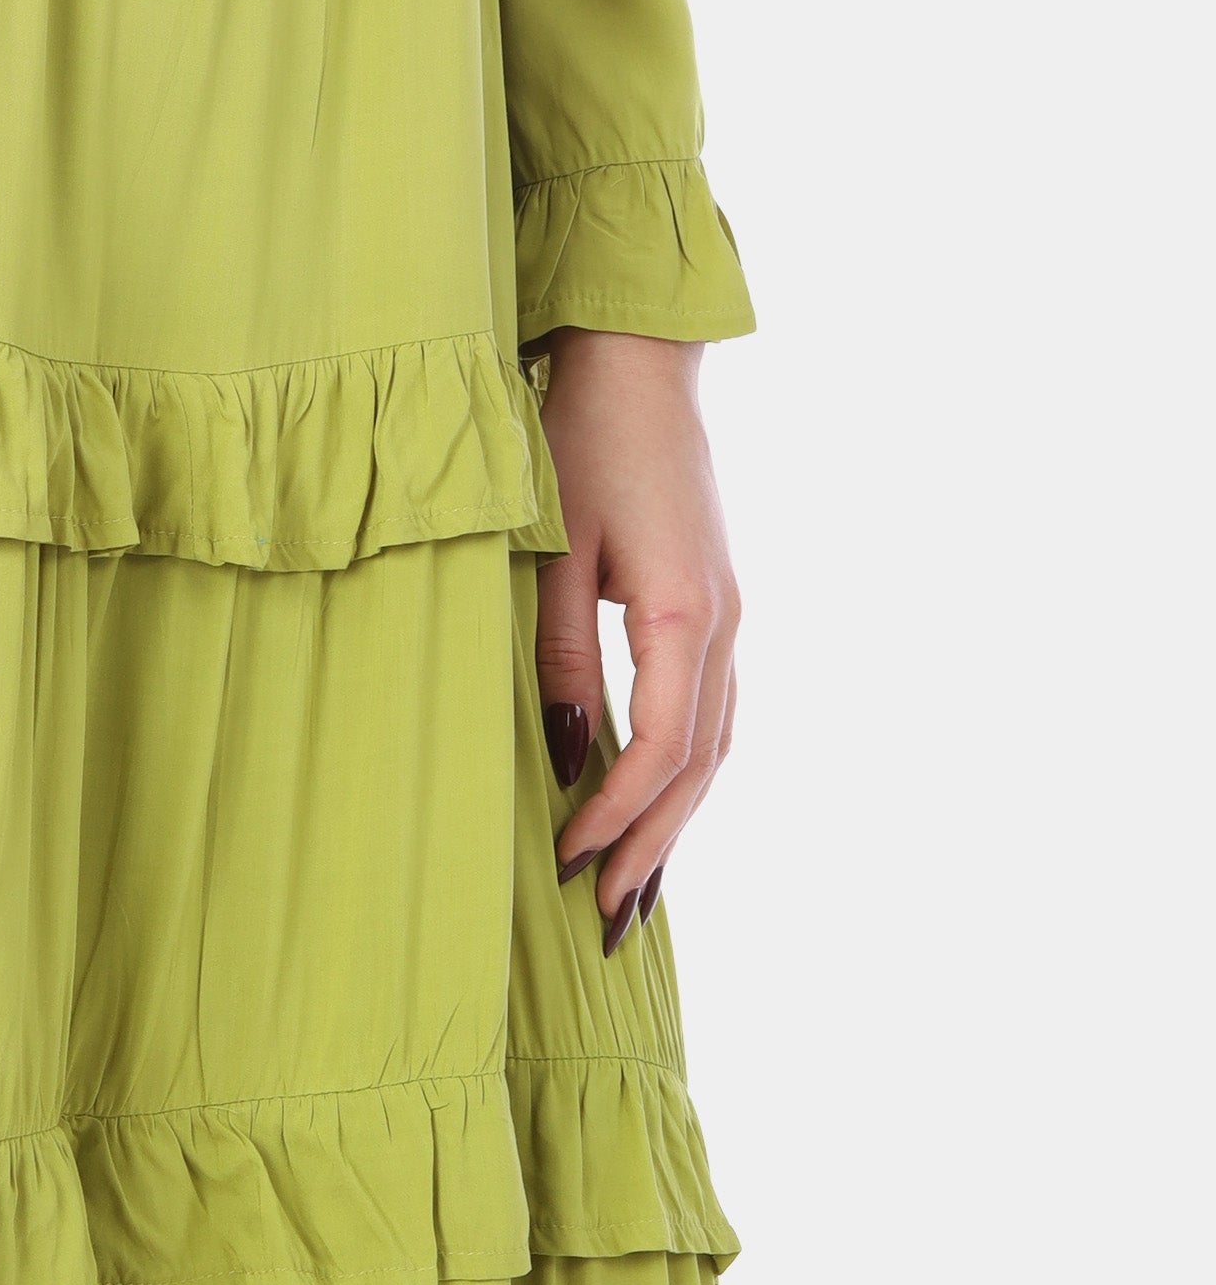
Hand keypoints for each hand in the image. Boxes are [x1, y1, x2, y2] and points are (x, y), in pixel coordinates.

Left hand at [532, 329, 739, 945]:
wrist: (639, 366)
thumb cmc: (583, 440)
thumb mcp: (557, 547)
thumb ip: (561, 653)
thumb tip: (566, 754)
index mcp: (683, 614)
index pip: (659, 747)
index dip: (617, 813)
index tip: (566, 860)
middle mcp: (722, 626)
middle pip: (699, 767)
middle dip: (654, 845)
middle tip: (608, 918)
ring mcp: (727, 617)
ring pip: (715, 747)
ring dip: (677, 819)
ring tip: (635, 888)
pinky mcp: (714, 603)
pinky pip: (712, 712)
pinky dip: (688, 770)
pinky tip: (660, 801)